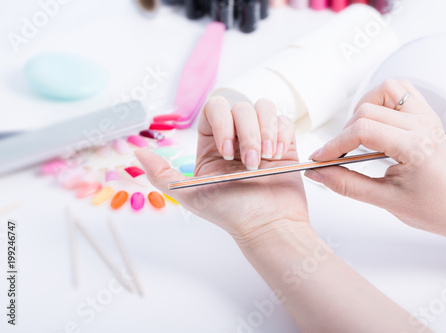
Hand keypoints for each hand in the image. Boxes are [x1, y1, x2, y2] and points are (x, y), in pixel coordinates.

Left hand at [136, 97, 308, 240]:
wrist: (268, 226)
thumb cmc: (232, 213)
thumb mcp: (190, 195)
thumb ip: (162, 174)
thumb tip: (138, 152)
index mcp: (212, 144)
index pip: (215, 108)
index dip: (222, 122)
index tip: (226, 151)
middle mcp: (237, 137)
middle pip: (241, 107)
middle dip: (248, 132)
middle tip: (249, 163)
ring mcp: (261, 139)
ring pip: (264, 109)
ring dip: (266, 132)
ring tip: (267, 159)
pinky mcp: (284, 144)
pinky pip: (285, 121)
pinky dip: (282, 134)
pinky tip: (278, 155)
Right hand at [305, 79, 445, 238]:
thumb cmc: (436, 207)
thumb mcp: (385, 201)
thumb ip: (347, 185)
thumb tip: (320, 174)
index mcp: (415, 146)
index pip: (362, 131)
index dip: (334, 144)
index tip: (320, 159)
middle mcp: (422, 124)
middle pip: (366, 111)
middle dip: (343, 134)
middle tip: (336, 156)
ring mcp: (425, 116)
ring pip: (383, 91)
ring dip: (363, 110)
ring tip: (357, 135)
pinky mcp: (426, 114)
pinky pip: (400, 90)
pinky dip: (381, 100)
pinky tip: (376, 121)